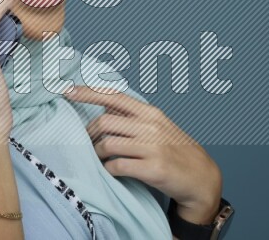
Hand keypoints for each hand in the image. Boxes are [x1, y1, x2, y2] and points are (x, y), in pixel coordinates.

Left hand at [65, 86, 222, 223]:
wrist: (202, 178)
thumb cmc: (176, 151)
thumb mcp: (158, 126)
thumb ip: (133, 117)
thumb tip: (104, 108)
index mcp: (150, 112)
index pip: (113, 96)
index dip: (87, 92)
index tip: (66, 91)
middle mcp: (151, 126)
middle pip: (104, 122)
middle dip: (89, 134)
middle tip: (87, 143)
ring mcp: (153, 147)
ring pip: (107, 145)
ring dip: (97, 154)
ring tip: (99, 159)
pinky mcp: (153, 169)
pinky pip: (117, 166)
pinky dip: (108, 169)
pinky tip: (111, 171)